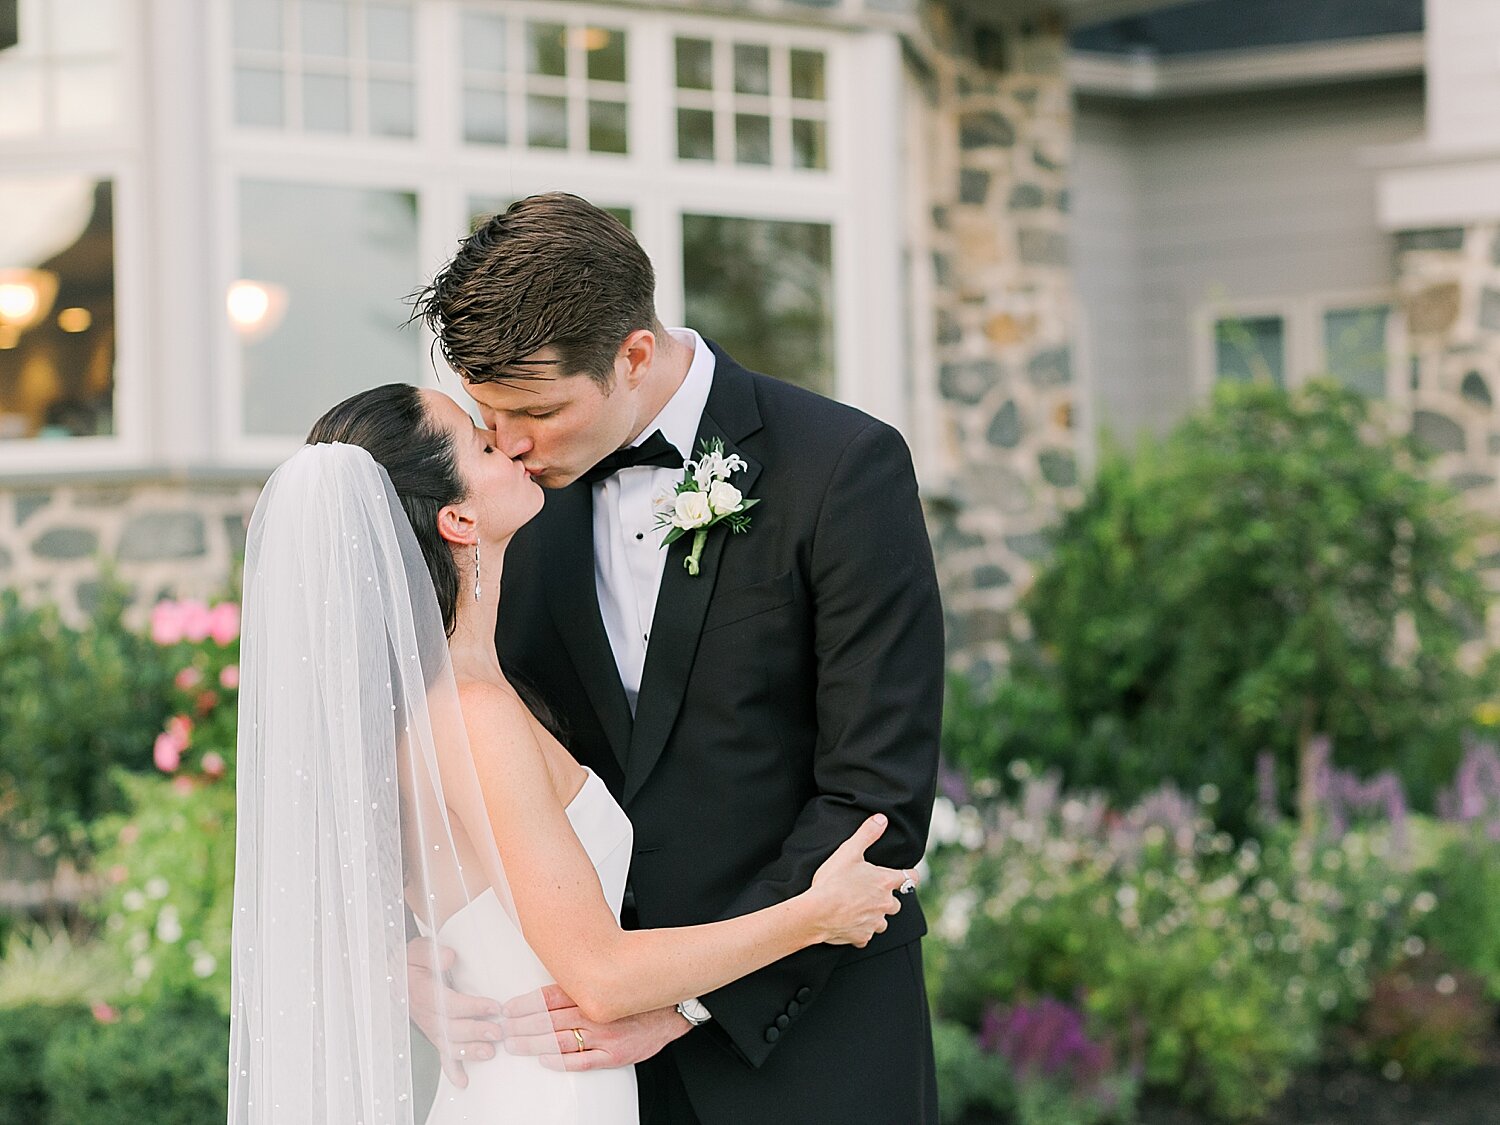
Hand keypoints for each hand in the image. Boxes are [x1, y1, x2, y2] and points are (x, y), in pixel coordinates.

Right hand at [407, 938, 502, 1088]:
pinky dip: (452, 1070)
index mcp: (423, 992)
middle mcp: (426, 1014)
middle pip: (451, 1028)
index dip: (472, 1007)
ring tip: (490, 1053)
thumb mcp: (418, 950)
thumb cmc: (413, 963)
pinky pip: (442, 1055)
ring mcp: (430, 1028)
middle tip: (498, 1032)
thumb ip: (432, 953)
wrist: (398, 977)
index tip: (494, 1006)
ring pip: (448, 1044)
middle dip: (475, 1032)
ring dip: (469, 1051)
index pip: (449, 1004)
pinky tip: (463, 1082)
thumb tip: (450, 957)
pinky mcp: (435, 1035)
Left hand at [499, 984, 691, 1071]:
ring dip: (534, 1043)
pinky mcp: (613, 1055)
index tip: (509, 1009)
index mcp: (593, 992)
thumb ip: (583, 984)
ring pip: (561, 1040)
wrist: (670, 1012)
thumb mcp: (609, 981)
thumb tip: (553, 983)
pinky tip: (545, 1060)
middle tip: (504, 1029)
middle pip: (551, 1019)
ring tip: (515, 1044)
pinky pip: (582, 1060)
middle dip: (523, 1025)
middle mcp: (596, 1012)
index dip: (527, 1004)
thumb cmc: (638, 996)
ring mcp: (604, 1035)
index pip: (551, 997)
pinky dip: (561, 1061)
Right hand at [806, 813, 911, 946]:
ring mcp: (874, 922)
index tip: (906, 875)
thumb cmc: (833, 881)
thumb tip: (881, 819)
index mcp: (885, 882)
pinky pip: (865, 936)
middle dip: (887, 899)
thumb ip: (867, 834)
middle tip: (871, 893)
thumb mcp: (848, 851)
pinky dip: (860, 931)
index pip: (910, 878)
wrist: (817, 912)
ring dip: (875, 916)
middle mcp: (885, 904)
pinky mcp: (862, 937)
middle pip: (897, 904)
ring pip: (882, 922)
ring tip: (859, 908)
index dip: (910, 875)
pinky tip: (848, 924)